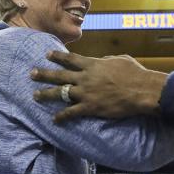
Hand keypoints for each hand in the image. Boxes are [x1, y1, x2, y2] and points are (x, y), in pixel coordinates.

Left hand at [31, 52, 166, 121]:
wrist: (141, 90)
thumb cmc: (134, 73)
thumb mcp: (120, 59)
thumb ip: (106, 60)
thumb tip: (102, 60)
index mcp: (92, 64)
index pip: (70, 59)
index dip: (57, 56)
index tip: (47, 54)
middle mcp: (85, 78)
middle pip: (60, 75)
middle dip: (44, 74)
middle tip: (31, 73)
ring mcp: (86, 93)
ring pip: (60, 93)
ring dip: (46, 94)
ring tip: (35, 95)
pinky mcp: (90, 107)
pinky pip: (71, 112)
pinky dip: (61, 116)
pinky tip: (54, 119)